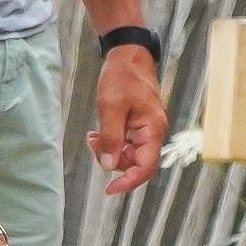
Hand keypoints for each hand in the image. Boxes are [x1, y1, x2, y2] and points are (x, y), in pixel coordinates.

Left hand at [89, 42, 166, 195]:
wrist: (128, 55)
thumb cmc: (123, 77)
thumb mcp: (111, 106)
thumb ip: (111, 137)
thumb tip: (108, 165)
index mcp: (153, 130)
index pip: (145, 167)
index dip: (128, 182)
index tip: (109, 189)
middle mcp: (152, 133)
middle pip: (135, 162)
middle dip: (112, 159)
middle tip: (93, 143)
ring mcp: (145, 129)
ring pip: (128, 154)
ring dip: (109, 150)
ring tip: (93, 135)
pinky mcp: (137, 125)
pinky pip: (125, 142)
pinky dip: (111, 141)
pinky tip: (98, 132)